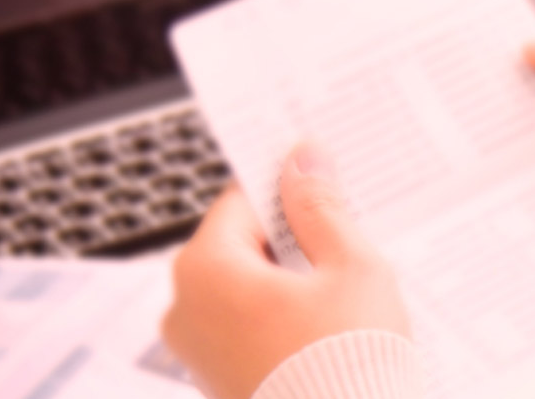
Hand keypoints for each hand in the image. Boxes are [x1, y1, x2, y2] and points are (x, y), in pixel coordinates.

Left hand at [161, 140, 409, 398]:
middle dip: (295, 239)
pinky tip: (333, 330)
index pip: (243, 199)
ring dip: (294, 283)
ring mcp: (196, 355)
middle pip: (242, 246)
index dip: (291, 187)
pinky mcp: (218, 386)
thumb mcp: (350, 268)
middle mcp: (183, 310)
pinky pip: (250, 331)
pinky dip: (286, 322)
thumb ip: (321, 208)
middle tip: (351, 239)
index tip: (329, 182)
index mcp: (204, 269)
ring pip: (248, 291)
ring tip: (350, 291)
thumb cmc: (349, 363)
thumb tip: (302, 158)